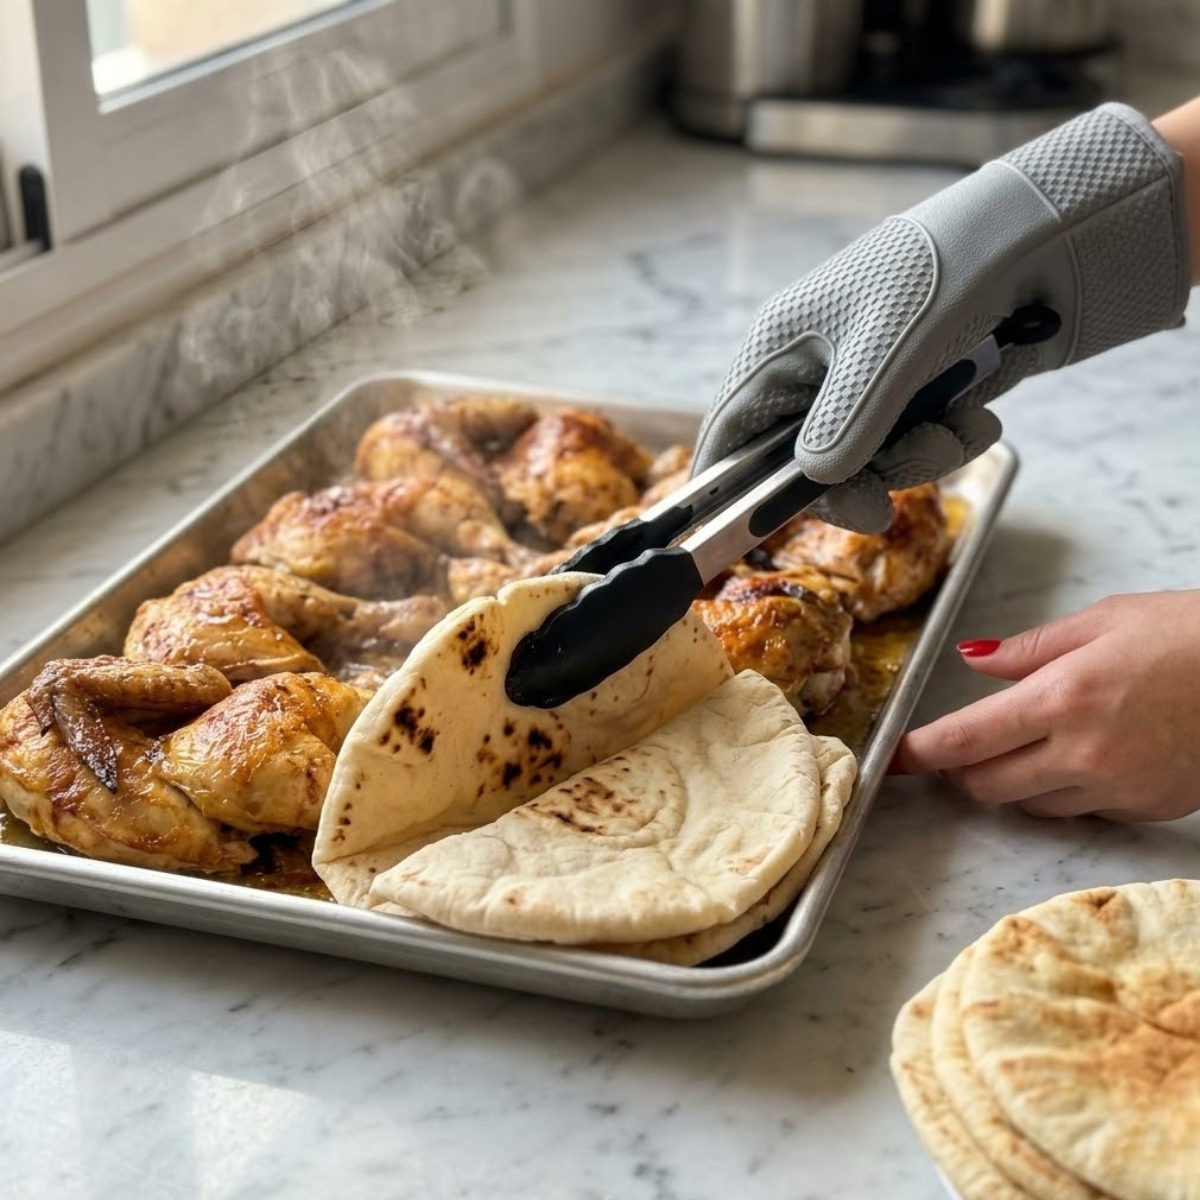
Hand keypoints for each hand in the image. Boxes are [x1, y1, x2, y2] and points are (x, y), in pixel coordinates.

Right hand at [694, 103, 1190, 532]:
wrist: (1047, 236)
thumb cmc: (947, 270)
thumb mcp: (888, 349)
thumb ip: (846, 422)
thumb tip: (814, 481)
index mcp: (780, 349)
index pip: (730, 434)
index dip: (732, 487)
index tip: (752, 531)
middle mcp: (815, 370)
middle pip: (803, 465)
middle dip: (852, 483)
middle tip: (882, 509)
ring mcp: (867, 384)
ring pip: (869, 461)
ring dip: (916, 459)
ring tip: (961, 430)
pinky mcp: (916, 393)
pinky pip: (916, 443)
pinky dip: (949, 440)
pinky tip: (980, 415)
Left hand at [891, 591, 1199, 821]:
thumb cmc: (1189, 634)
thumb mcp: (1102, 622)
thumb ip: (1028, 649)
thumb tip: (972, 660)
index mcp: (1062, 699)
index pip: (964, 741)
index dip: (919, 754)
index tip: (893, 759)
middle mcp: (1084, 754)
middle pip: (986, 787)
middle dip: (962, 770)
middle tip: (966, 743)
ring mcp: (1118, 789)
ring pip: (1031, 805)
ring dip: (1014, 780)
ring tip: (1037, 738)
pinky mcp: (1147, 808)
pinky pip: (1081, 810)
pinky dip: (1066, 789)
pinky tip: (1089, 753)